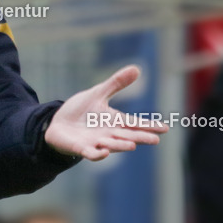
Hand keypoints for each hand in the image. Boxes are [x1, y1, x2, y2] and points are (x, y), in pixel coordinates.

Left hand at [44, 65, 166, 160]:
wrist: (58, 123)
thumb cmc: (80, 111)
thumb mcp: (98, 94)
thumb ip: (116, 84)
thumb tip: (136, 68)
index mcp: (114, 121)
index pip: (135, 123)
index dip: (149, 126)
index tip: (165, 128)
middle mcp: (108, 134)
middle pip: (127, 136)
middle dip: (140, 138)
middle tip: (155, 140)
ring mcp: (95, 142)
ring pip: (111, 145)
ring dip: (120, 145)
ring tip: (132, 144)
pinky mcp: (81, 148)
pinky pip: (91, 153)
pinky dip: (98, 154)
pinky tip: (104, 152)